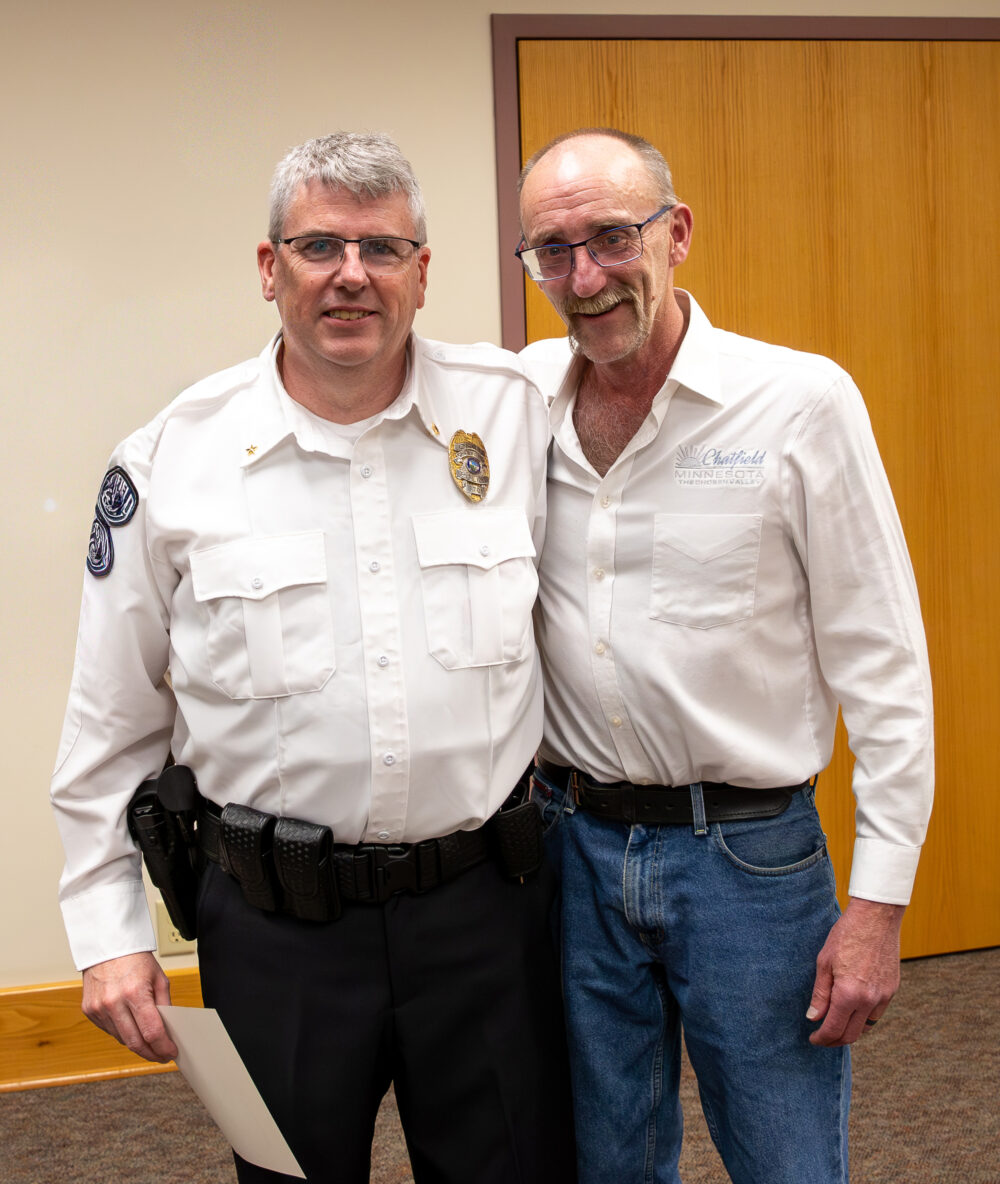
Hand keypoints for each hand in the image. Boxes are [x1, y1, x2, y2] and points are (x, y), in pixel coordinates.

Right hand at [82, 951, 177, 1062]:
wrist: (107, 946)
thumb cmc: (135, 959)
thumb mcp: (159, 978)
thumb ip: (164, 1005)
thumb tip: (169, 1030)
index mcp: (135, 992)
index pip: (152, 1031)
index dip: (163, 1047)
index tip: (171, 1053)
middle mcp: (114, 1002)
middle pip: (135, 1042)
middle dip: (151, 1054)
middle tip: (162, 1056)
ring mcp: (99, 1008)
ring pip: (121, 1040)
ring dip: (137, 1045)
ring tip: (150, 1044)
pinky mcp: (90, 1011)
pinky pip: (109, 1031)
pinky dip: (123, 1034)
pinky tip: (132, 1030)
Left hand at [806, 897, 904, 1046]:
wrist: (876, 918)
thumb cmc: (846, 935)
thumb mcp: (824, 962)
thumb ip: (820, 994)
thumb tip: (813, 1017)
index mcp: (849, 994)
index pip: (834, 1029)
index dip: (822, 1038)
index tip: (813, 1039)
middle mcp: (869, 1000)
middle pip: (852, 1035)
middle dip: (835, 1040)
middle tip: (823, 1038)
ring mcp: (884, 996)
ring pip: (866, 1027)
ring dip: (851, 1031)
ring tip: (836, 1025)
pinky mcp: (892, 990)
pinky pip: (877, 1014)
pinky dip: (864, 1019)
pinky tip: (853, 1011)